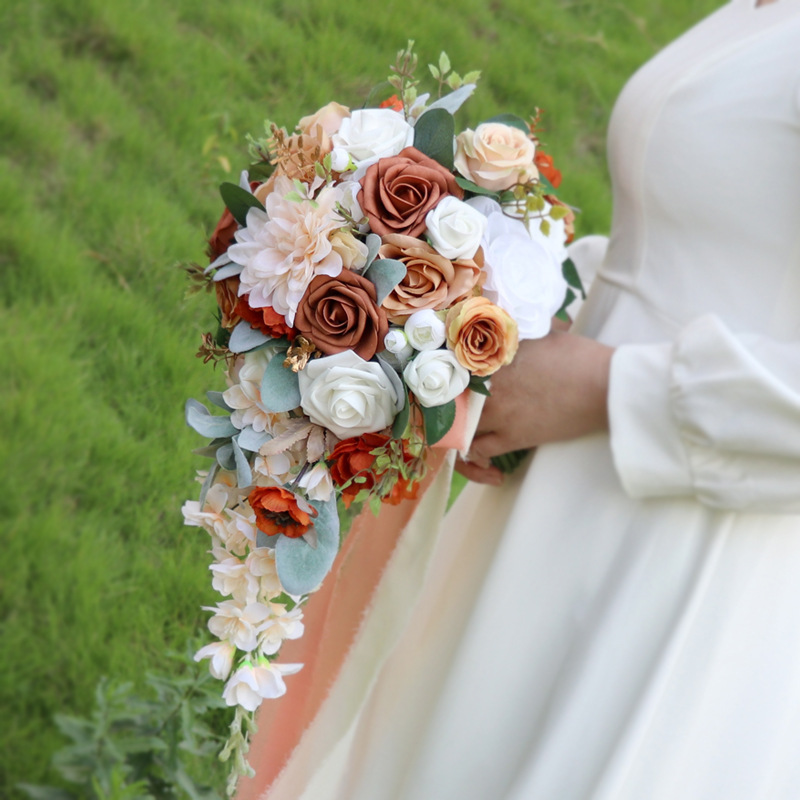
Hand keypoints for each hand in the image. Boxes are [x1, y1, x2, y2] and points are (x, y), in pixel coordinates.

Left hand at [455, 330, 613, 483]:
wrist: (604, 386)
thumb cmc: (578, 355)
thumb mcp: (542, 331)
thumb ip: (518, 327)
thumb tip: (510, 317)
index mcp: (490, 354)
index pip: (447, 362)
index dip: (440, 372)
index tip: (441, 377)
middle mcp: (486, 383)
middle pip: (445, 395)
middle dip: (443, 401)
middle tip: (445, 407)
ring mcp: (496, 412)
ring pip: (456, 425)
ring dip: (455, 429)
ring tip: (462, 433)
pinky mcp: (511, 437)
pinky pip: (475, 453)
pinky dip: (474, 462)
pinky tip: (483, 463)